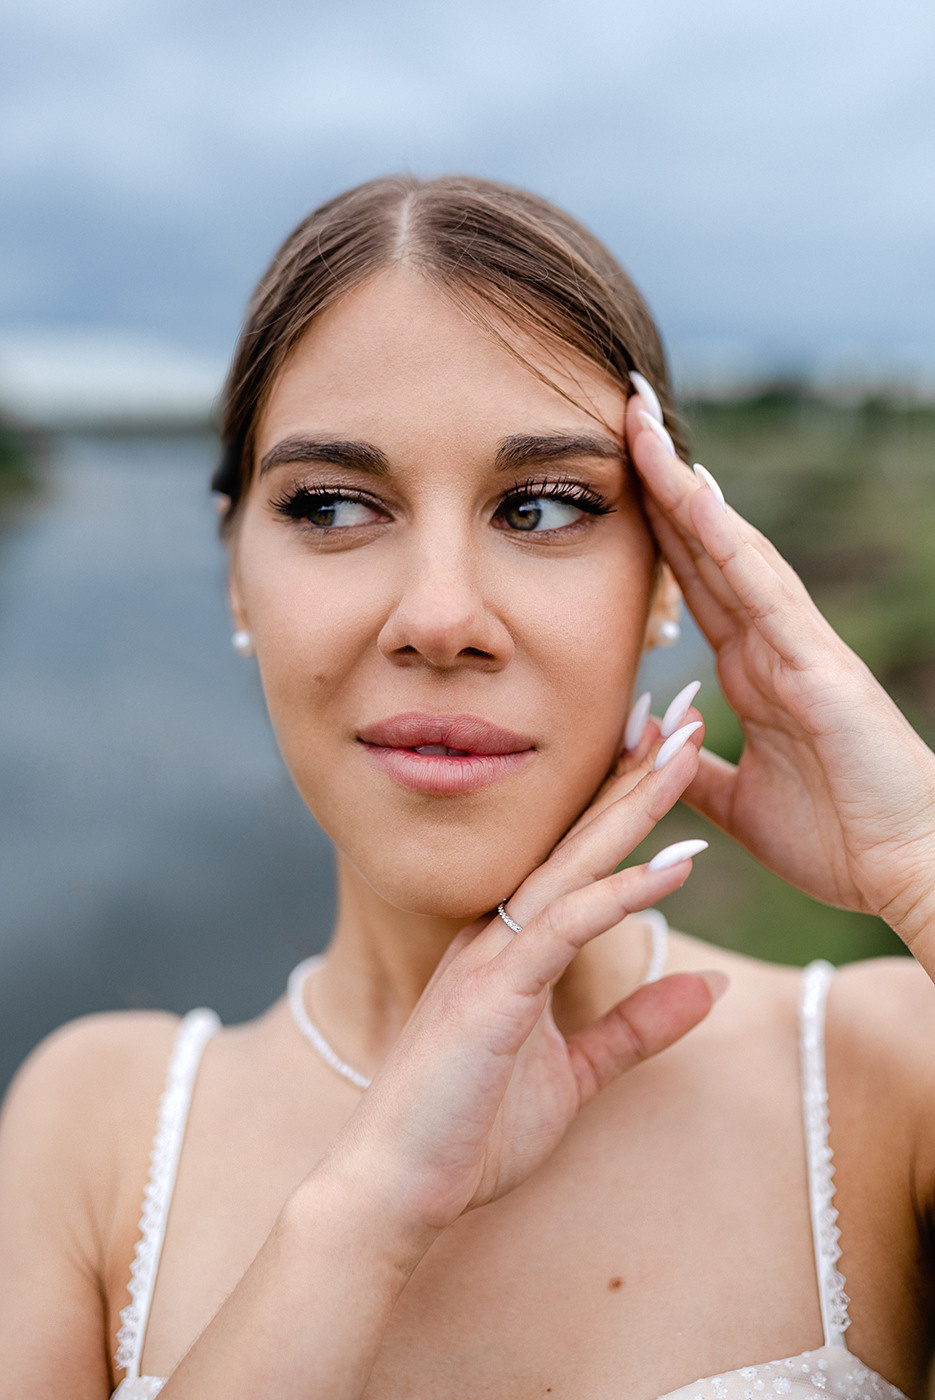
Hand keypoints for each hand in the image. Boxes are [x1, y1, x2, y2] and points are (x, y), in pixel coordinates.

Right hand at [323, 726, 721, 1236]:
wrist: (395, 1187)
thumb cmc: (469, 1130)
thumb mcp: (575, 1075)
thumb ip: (637, 1027)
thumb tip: (708, 986)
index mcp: (510, 944)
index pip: (576, 856)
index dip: (623, 800)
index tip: (668, 748)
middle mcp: (497, 933)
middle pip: (577, 837)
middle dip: (633, 773)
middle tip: (683, 711)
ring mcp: (490, 956)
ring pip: (572, 862)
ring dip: (634, 805)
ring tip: (687, 753)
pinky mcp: (491, 992)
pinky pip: (564, 926)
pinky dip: (620, 890)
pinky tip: (675, 860)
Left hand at [628, 395, 934, 956]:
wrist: (907, 872)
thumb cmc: (837, 836)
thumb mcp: (736, 801)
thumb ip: (692, 767)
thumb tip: (648, 744)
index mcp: (752, 671)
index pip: (690, 584)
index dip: (652, 530)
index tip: (609, 479)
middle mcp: (771, 644)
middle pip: (704, 549)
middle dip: (661, 485)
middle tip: (621, 413)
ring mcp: (797, 646)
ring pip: (730, 550)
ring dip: (684, 488)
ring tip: (644, 425)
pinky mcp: (819, 664)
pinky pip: (762, 589)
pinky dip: (725, 538)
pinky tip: (691, 492)